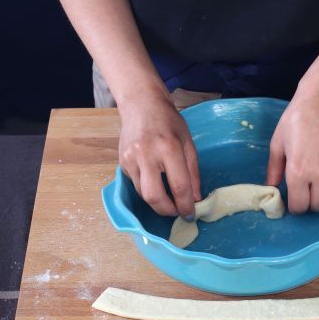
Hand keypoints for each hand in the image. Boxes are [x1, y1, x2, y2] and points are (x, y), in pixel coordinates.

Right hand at [118, 93, 201, 217]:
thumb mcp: (189, 144)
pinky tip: (156, 182)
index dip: (186, 205)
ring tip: (169, 200)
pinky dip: (148, 189)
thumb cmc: (169, 122)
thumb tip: (195, 199)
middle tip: (177, 212)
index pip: (179, 186)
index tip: (191, 215)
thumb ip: (193, 173)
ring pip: (143, 194)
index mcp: (168, 148)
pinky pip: (136, 184)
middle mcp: (147, 154)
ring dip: (157, 202)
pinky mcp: (122, 162)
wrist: (141, 104)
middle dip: (167, 211)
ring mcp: (131, 159)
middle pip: (154, 196)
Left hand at [266, 85, 318, 213]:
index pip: (300, 206)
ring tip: (317, 171)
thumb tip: (271, 187)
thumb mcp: (277, 144)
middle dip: (311, 203)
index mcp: (298, 171)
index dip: (296, 207)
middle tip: (306, 192)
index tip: (294, 201)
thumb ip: (274, 169)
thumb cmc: (296, 119)